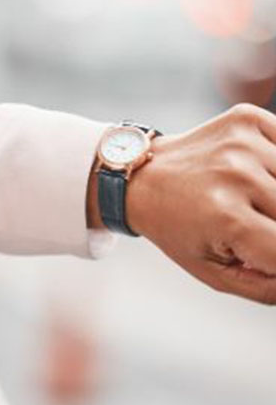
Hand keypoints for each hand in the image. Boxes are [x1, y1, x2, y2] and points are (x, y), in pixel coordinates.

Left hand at [127, 104, 275, 304]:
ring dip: (275, 197)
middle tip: (249, 223)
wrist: (141, 178)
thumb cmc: (179, 229)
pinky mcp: (246, 119)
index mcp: (228, 217)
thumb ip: (269, 286)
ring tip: (249, 200)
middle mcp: (237, 174)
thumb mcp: (215, 272)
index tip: (259, 248)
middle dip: (273, 225)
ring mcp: (242, 143)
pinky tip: (253, 172)